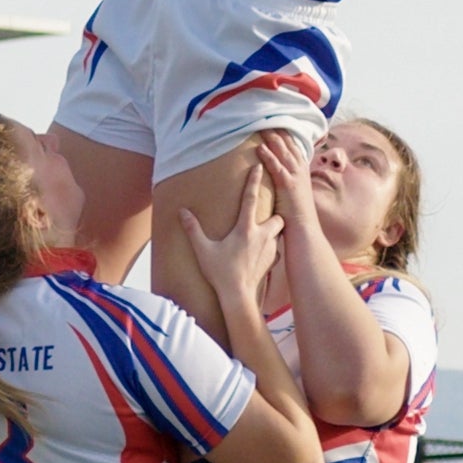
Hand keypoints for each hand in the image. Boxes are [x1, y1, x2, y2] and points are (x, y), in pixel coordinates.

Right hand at [180, 165, 282, 310]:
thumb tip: (182, 212)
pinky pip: (277, 249)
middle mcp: (262, 235)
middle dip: (275, 213)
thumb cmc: (220, 272)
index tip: (259, 166)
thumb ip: (193, 229)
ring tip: (262, 233)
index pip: (250, 198)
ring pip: (279, 231)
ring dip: (273, 230)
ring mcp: (270, 248)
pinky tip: (261, 253)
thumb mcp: (203, 250)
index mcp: (245, 229)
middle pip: (277, 216)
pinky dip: (272, 247)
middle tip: (265, 214)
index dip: (254, 181)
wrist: (238, 296)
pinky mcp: (273, 260)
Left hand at [254, 128, 324, 241]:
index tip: (275, 121)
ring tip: (260, 126)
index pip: (292, 147)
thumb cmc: (296, 216)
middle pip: (288, 145)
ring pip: (283, 152)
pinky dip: (269, 157)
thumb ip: (286, 182)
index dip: (284, 134)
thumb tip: (276, 176)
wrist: (305, 231)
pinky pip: (277, 168)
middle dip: (278, 130)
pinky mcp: (288, 186)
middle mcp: (300, 171)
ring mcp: (295, 177)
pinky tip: (260, 148)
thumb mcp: (292, 194)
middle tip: (266, 116)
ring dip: (272, 138)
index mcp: (301, 171)